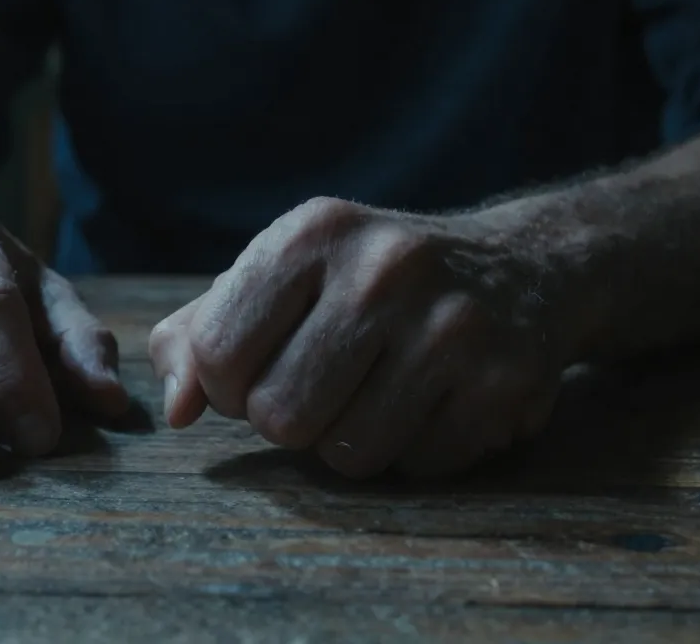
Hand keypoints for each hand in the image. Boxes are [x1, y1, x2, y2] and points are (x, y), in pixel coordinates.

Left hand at [149, 197, 570, 478]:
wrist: (522, 265)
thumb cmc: (372, 280)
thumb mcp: (286, 273)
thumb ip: (204, 330)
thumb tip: (176, 408)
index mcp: (312, 233)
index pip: (216, 352)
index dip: (226, 384)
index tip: (258, 370)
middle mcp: (383, 270)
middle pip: (278, 416)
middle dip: (290, 418)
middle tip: (325, 385)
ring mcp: (450, 325)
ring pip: (347, 454)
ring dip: (350, 440)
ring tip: (381, 390)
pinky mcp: (502, 381)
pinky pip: (415, 466)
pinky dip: (414, 449)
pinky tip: (435, 400)